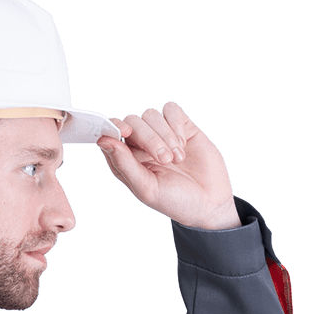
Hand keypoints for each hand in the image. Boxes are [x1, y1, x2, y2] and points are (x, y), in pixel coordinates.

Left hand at [96, 104, 239, 229]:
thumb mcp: (146, 188)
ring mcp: (161, 133)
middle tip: (165, 160)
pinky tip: (183, 145)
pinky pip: (171, 110)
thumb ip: (124, 164)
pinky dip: (175, 125)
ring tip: (177, 159)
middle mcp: (141, 145)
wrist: (209, 203)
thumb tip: (103, 140)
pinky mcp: (180, 125)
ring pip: (151, 115)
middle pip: (133, 122)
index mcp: (127, 161)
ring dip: (165, 137)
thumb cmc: (175, 201)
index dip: (115, 128)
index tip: (125, 133)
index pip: (112, 134)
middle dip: (149, 139)